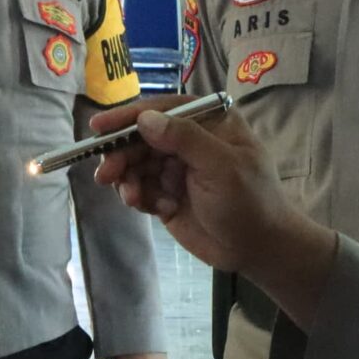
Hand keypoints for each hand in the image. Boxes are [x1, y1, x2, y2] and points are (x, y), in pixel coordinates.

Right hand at [89, 101, 336, 320]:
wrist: (258, 249)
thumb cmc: (250, 202)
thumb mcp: (222, 167)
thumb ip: (185, 139)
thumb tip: (145, 119)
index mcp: (210, 122)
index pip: (163, 109)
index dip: (129, 116)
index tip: (100, 126)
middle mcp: (190, 140)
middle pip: (142, 137)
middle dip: (122, 155)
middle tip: (106, 175)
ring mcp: (177, 167)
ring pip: (136, 164)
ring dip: (128, 179)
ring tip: (133, 199)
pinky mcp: (167, 194)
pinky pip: (140, 188)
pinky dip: (141, 197)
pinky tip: (158, 209)